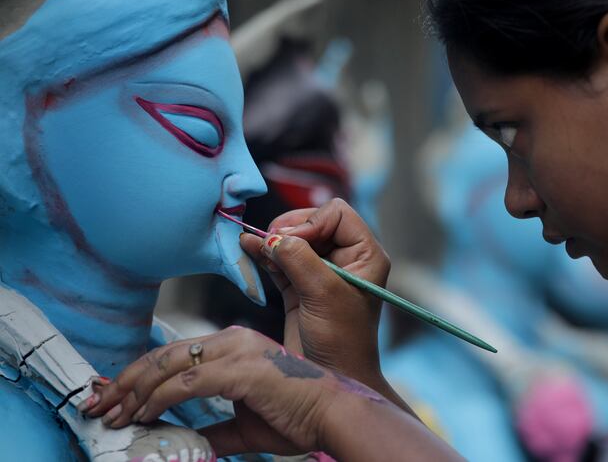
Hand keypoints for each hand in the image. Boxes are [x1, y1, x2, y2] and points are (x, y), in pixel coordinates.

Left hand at [82, 327, 347, 455]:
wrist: (333, 413)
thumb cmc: (297, 415)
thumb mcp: (245, 425)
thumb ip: (214, 430)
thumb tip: (186, 442)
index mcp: (235, 345)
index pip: (176, 353)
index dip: (140, 375)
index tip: (115, 397)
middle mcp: (233, 340)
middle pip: (164, 354)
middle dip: (126, 380)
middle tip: (99, 403)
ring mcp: (237, 351)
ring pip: (170, 364)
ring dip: (135, 391)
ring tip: (114, 414)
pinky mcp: (240, 369)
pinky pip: (186, 382)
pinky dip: (158, 399)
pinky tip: (143, 414)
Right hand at [240, 198, 390, 389]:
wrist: (332, 381)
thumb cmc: (341, 342)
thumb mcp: (324, 296)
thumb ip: (300, 260)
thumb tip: (274, 237)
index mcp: (365, 255)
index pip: (337, 213)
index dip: (311, 221)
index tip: (290, 241)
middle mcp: (347, 258)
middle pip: (312, 222)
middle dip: (288, 229)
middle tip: (269, 242)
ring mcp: (321, 272)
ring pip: (293, 240)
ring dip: (271, 240)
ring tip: (252, 243)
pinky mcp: (300, 286)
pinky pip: (280, 260)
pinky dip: (264, 255)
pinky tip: (248, 249)